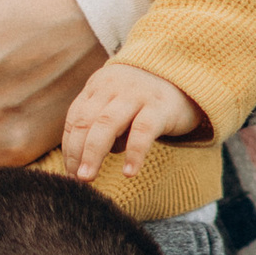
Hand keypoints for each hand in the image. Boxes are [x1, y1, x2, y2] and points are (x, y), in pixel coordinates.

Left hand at [59, 60, 206, 183]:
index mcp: (98, 87)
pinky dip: (133, 153)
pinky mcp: (160, 107)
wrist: (187, 75)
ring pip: (107, 125)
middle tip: (73, 179)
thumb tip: (82, 163)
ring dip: (93, 154)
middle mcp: (113, 88)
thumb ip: (100, 125)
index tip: (68, 173)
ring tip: (87, 178)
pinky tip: (128, 173)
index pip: (75, 119)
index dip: (69, 148)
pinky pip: (142, 132)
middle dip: (76, 152)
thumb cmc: (146, 100)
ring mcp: (136, 95)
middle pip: (86, 122)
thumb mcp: (117, 104)